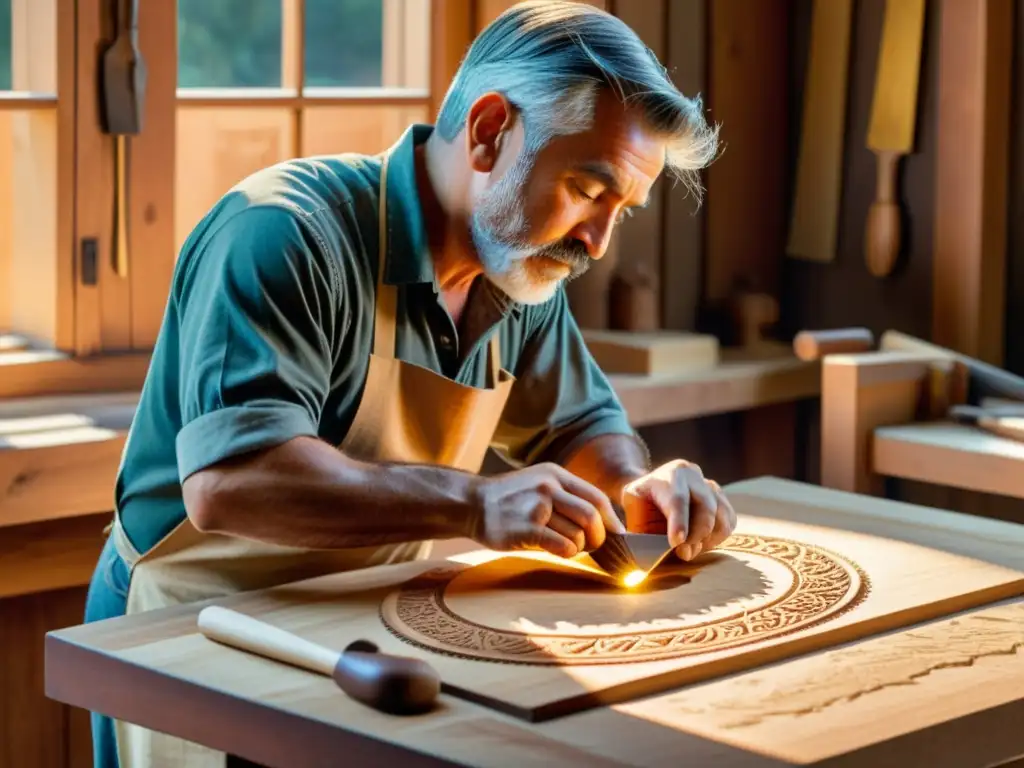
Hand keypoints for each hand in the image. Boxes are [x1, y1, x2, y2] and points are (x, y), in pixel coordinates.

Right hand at [468, 463, 626, 558]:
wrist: (471, 504)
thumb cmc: (510, 500)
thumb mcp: (539, 484)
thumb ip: (567, 497)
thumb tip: (602, 522)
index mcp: (555, 475)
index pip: (597, 497)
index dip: (611, 520)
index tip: (616, 535)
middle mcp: (549, 487)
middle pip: (592, 516)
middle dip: (598, 537)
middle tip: (590, 546)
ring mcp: (537, 506)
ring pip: (578, 535)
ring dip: (578, 548)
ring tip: (565, 546)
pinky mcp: (527, 528)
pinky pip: (563, 546)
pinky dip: (567, 553)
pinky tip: (557, 551)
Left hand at [620, 460, 735, 560]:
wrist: (652, 489)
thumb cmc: (641, 503)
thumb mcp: (633, 509)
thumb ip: (643, 526)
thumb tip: (654, 552)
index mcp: (668, 475)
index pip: (677, 499)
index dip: (679, 522)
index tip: (677, 543)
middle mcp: (692, 476)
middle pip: (705, 507)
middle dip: (695, 536)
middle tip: (683, 553)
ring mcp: (710, 485)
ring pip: (721, 516)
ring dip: (707, 539)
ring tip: (690, 548)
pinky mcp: (721, 499)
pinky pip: (729, 522)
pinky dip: (717, 537)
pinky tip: (700, 542)